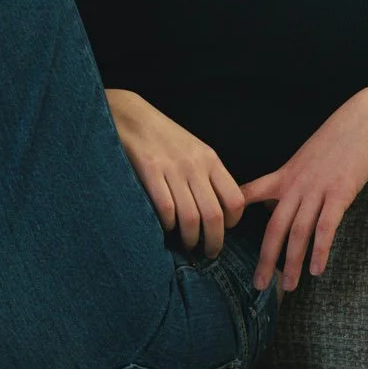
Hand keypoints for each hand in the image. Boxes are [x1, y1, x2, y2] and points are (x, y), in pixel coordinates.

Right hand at [105, 88, 244, 255]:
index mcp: (210, 159)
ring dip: (190, 239)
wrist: (132, 115)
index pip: (235, 199)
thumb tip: (218, 209)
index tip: (224, 230)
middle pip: (214, 215)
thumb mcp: (194, 150)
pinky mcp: (149, 171)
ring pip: (190, 217)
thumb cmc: (164, 137)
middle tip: (209, 252)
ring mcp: (172, 169)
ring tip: (187, 245)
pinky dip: (168, 225)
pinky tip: (166, 227)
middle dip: (214, 241)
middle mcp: (195, 165)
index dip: (232, 222)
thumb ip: (207, 175)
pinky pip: (165, 209)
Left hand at [240, 87, 367, 292]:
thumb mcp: (307, 157)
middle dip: (265, 259)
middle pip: (273, 228)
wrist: (365, 120)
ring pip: (298, 232)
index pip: (250, 194)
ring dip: (293, 262)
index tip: (220, 232)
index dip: (234, 212)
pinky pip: (326, 227)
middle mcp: (295, 185)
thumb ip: (292, 180)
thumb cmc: (338, 138)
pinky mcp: (340, 193)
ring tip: (289, 285)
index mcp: (285, 175)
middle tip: (259, 285)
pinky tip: (317, 269)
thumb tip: (280, 202)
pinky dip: (320, 250)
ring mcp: (316, 189)